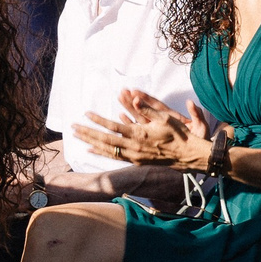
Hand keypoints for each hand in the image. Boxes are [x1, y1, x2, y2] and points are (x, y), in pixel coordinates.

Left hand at [71, 91, 217, 168]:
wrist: (189, 155)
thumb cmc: (179, 134)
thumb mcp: (165, 118)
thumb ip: (148, 109)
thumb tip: (134, 99)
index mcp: (139, 134)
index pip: (112, 127)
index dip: (98, 120)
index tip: (85, 114)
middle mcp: (133, 147)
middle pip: (104, 140)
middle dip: (87, 133)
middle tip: (72, 127)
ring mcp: (134, 156)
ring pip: (107, 150)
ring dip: (91, 142)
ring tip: (77, 137)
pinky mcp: (136, 161)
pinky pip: (115, 157)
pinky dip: (102, 152)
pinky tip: (91, 149)